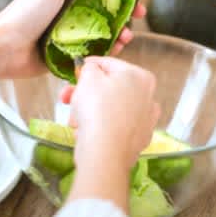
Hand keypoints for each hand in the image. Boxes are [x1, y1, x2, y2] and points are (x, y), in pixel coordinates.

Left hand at [0, 0, 148, 80]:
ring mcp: (69, 32)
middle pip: (105, 6)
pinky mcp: (66, 53)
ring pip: (102, 29)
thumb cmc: (23, 15)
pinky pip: (92, 50)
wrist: (3, 50)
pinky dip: (106, 50)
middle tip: (141, 14)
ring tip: (128, 36)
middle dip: (126, 10)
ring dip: (119, 32)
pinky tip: (116, 50)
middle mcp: (68, 10)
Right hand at [65, 57, 159, 207]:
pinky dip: (100, 127)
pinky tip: (87, 132)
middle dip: (84, 93)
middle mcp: (148, 97)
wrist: (105, 152)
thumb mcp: (88, 78)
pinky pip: (113, 127)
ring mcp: (145, 120)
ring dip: (88, 111)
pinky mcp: (137, 140)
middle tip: (67, 98)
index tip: (75, 71)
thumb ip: (90, 68)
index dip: (88, 66)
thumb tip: (92, 69)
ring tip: (75, 120)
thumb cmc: (97, 110)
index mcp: (140, 76)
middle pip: (109, 89)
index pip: (109, 64)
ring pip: (110, 109)